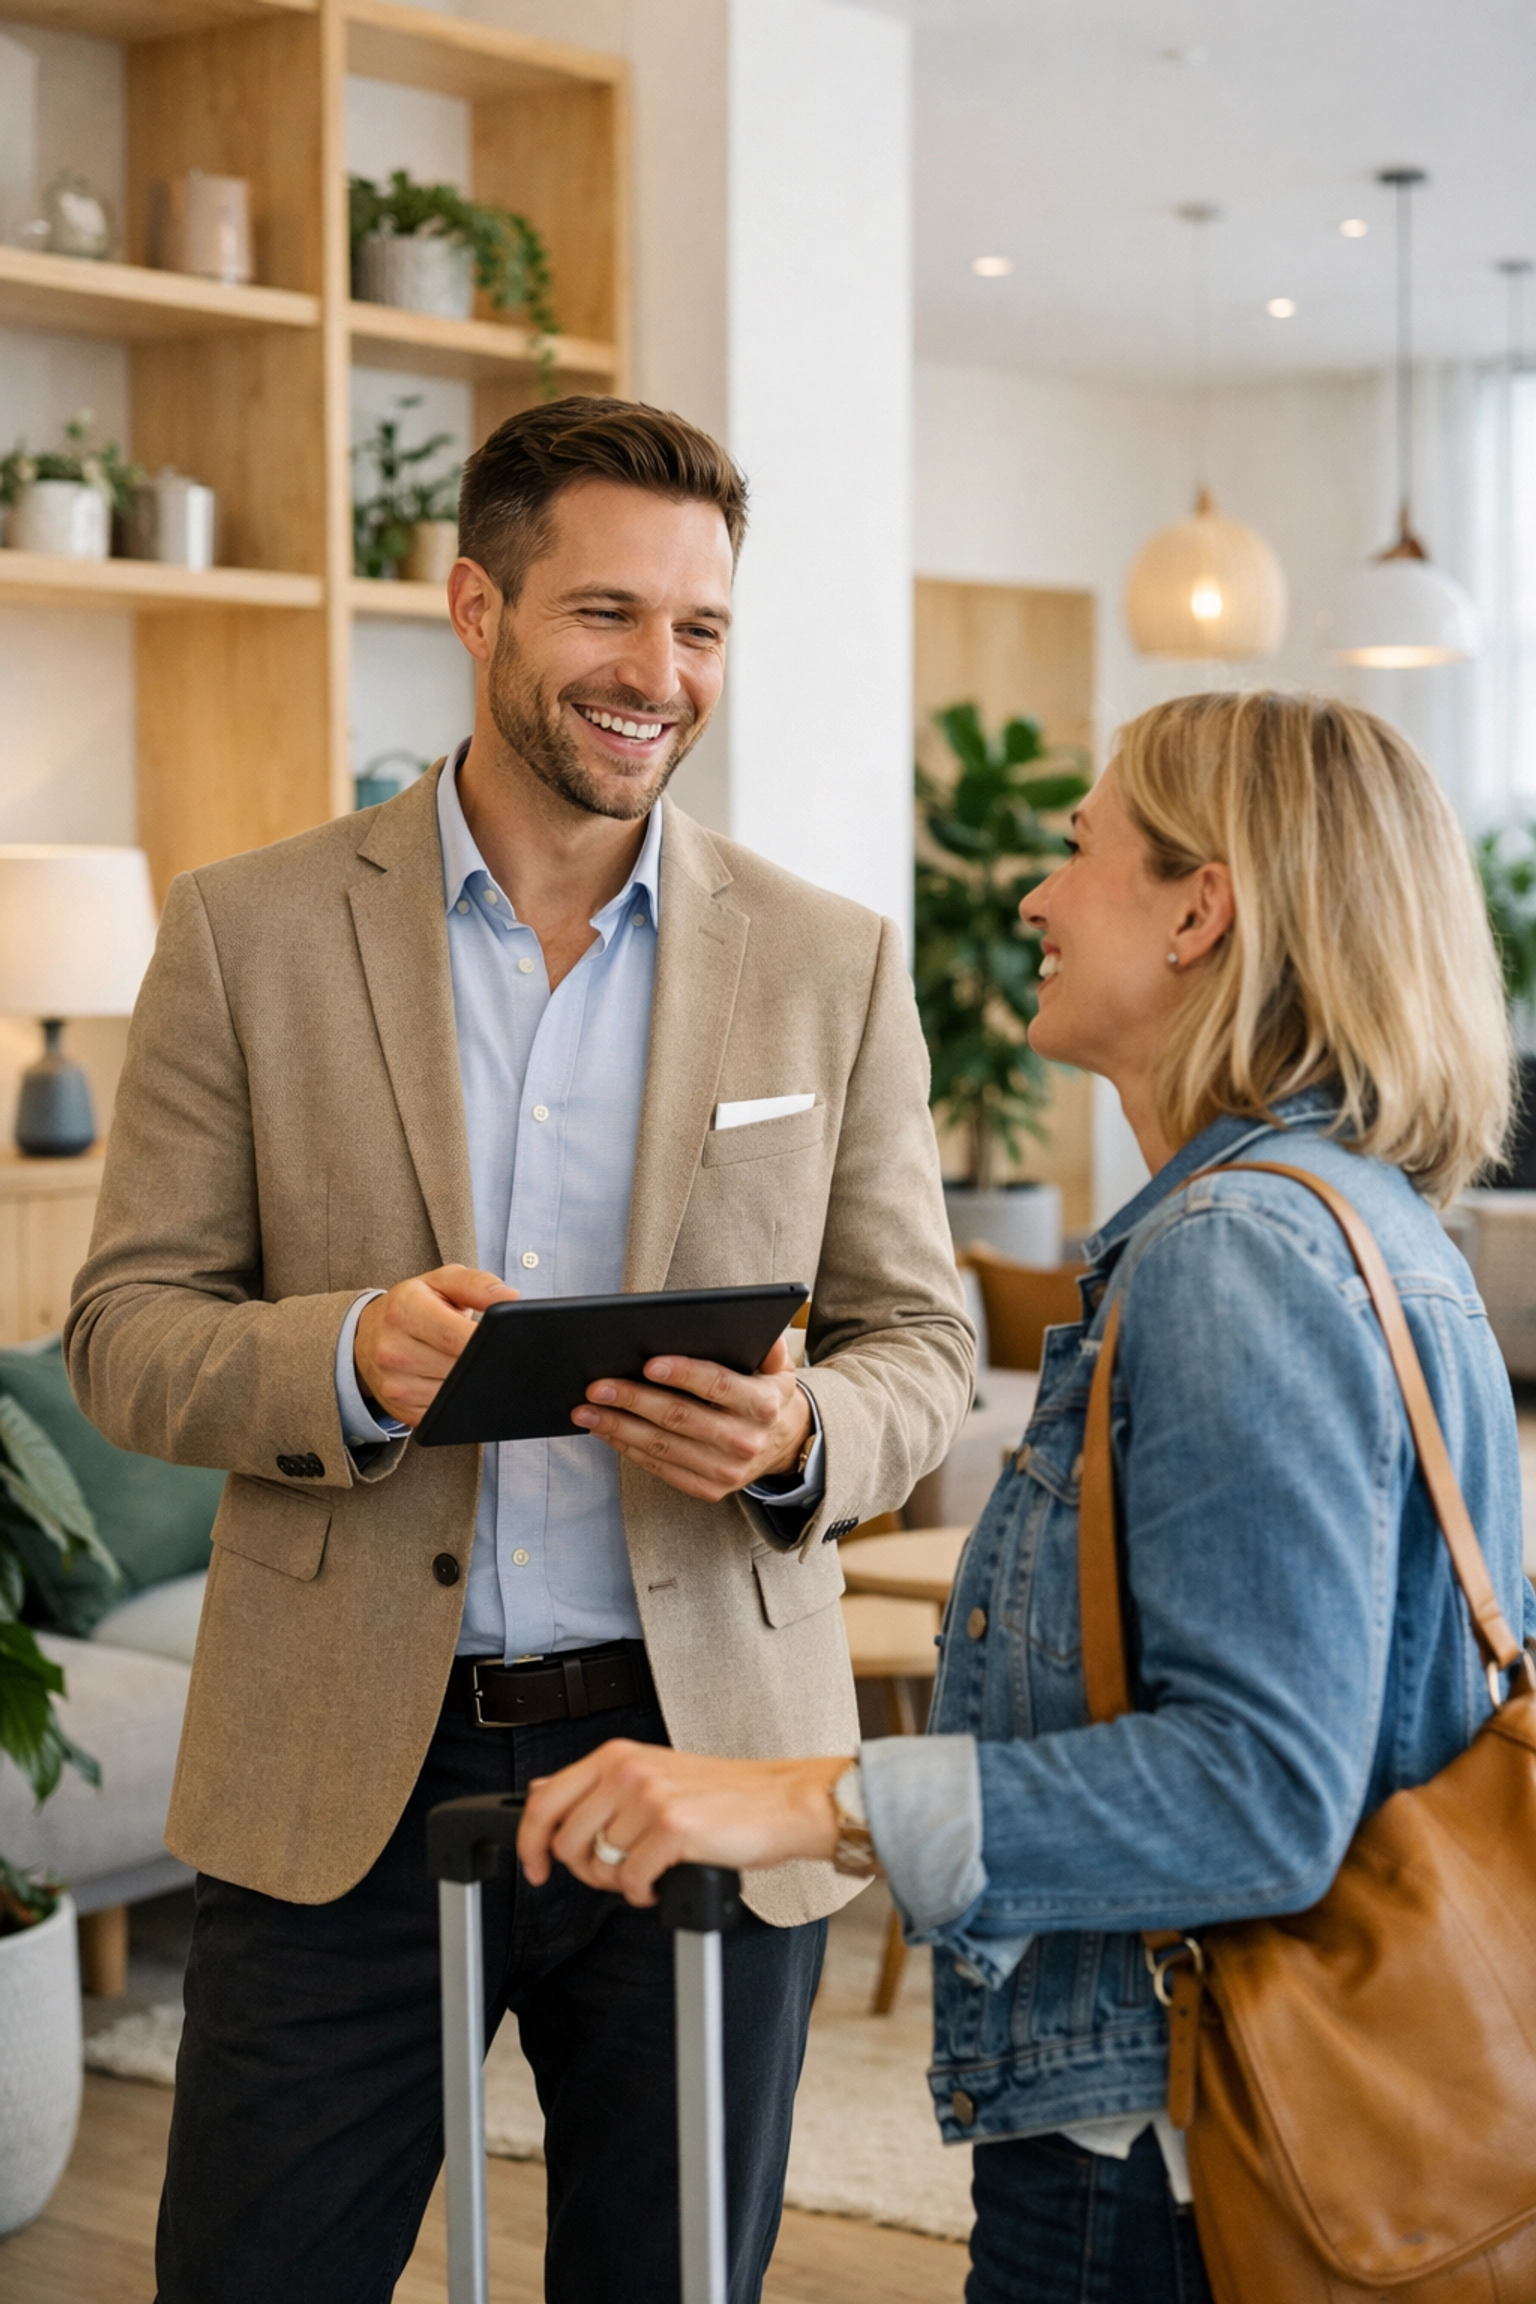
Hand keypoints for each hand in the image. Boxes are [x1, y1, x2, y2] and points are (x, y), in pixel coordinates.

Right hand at [354, 1265, 518, 1427]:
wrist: (367, 1335)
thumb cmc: (412, 1306)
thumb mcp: (442, 1282)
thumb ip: (477, 1285)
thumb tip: (511, 1297)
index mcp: (405, 1310)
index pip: (454, 1335)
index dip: (484, 1342)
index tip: (504, 1341)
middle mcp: (392, 1349)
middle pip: (457, 1369)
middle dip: (479, 1362)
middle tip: (486, 1350)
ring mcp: (394, 1384)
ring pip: (453, 1395)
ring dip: (468, 1383)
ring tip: (464, 1362)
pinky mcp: (401, 1410)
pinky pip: (443, 1414)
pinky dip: (456, 1401)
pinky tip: (452, 1382)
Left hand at [518, 1739, 847, 1904]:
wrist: (782, 1801)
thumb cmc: (722, 1794)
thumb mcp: (650, 1772)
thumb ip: (596, 1783)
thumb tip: (538, 1793)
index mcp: (617, 1755)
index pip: (544, 1800)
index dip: (529, 1842)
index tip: (535, 1868)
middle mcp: (627, 1771)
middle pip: (566, 1842)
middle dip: (584, 1871)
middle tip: (614, 1873)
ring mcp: (649, 1799)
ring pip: (600, 1866)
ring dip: (621, 1882)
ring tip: (650, 1870)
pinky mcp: (672, 1830)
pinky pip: (631, 1883)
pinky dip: (644, 1893)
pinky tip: (664, 1881)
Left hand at [569, 1334, 810, 1501]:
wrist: (785, 1445)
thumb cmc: (767, 1396)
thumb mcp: (779, 1368)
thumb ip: (769, 1347)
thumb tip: (756, 1326)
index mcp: (763, 1404)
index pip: (719, 1386)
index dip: (683, 1374)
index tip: (647, 1364)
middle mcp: (745, 1440)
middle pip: (680, 1417)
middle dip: (633, 1400)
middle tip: (597, 1386)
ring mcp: (726, 1470)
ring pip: (662, 1446)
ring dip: (619, 1427)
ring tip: (587, 1410)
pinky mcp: (709, 1489)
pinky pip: (661, 1468)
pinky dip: (628, 1449)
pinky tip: (606, 1431)